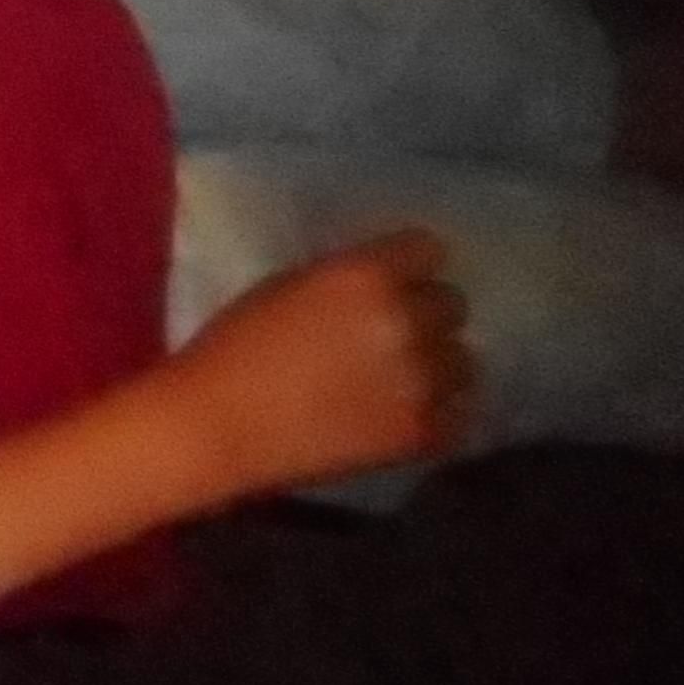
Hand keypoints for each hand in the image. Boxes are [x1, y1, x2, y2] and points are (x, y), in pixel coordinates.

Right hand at [163, 230, 477, 497]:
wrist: (219, 424)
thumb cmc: (236, 345)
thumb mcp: (289, 284)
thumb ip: (348, 280)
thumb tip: (389, 284)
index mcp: (367, 276)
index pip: (428, 250)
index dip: (408, 266)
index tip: (394, 281)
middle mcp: (407, 323)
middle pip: (453, 305)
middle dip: (425, 314)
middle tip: (391, 335)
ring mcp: (422, 383)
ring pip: (464, 362)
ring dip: (437, 365)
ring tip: (401, 380)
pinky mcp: (423, 434)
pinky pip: (459, 414)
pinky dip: (436, 414)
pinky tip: (400, 415)